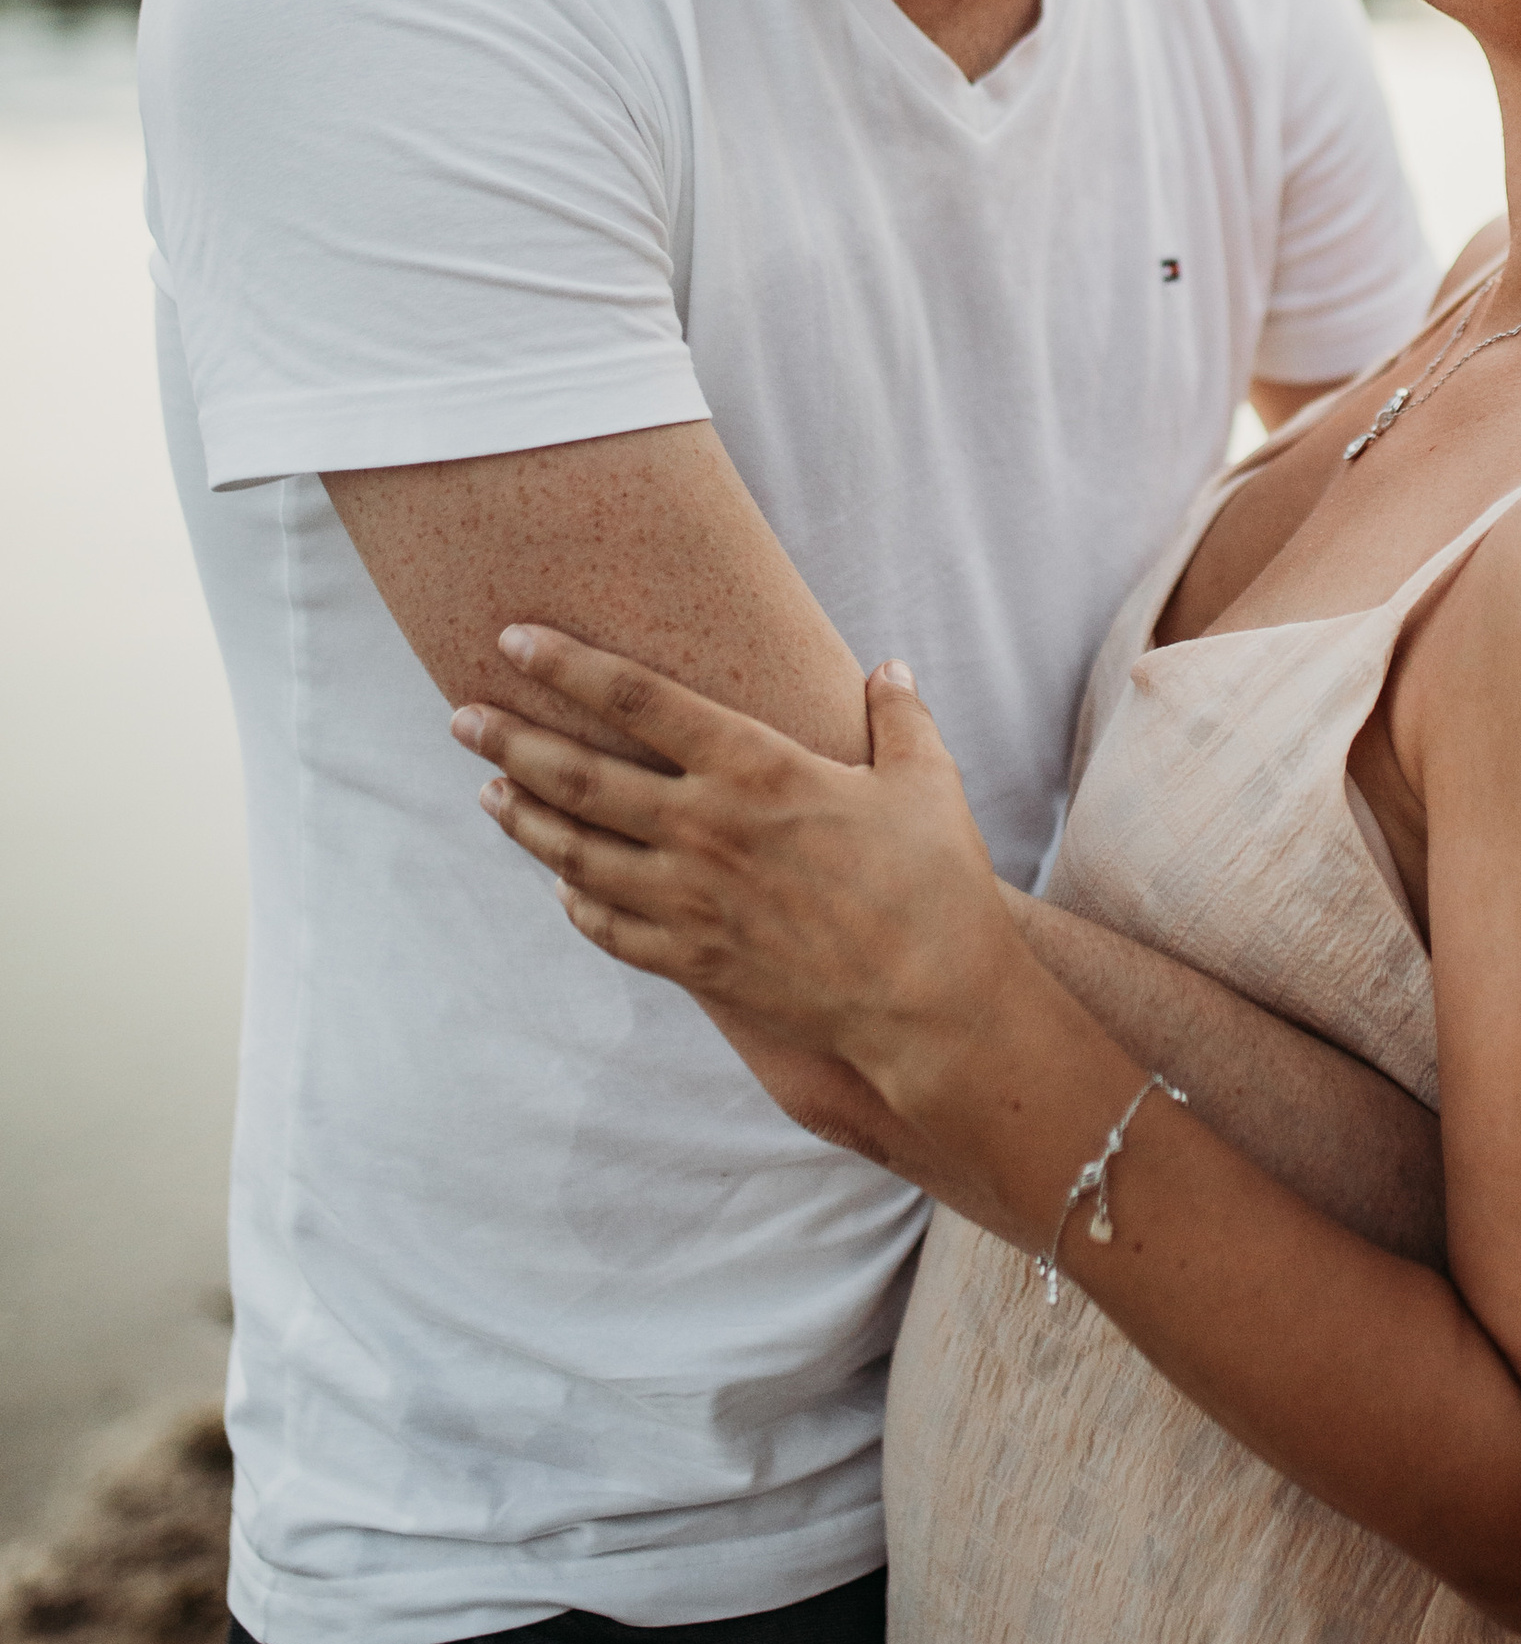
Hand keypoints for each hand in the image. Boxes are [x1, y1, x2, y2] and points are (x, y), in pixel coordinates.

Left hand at [454, 631, 1014, 1115]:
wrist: (930, 1004)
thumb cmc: (936, 884)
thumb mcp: (926, 781)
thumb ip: (898, 716)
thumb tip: (887, 668)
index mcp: (756, 769)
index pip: (638, 700)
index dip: (568, 665)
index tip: (513, 639)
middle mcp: (706, 829)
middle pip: (578, 776)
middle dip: (510, 741)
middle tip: (462, 718)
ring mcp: (691, 901)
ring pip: (576, 853)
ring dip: (523, 821)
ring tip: (490, 794)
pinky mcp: (695, 961)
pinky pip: (609, 929)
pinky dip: (576, 904)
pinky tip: (561, 886)